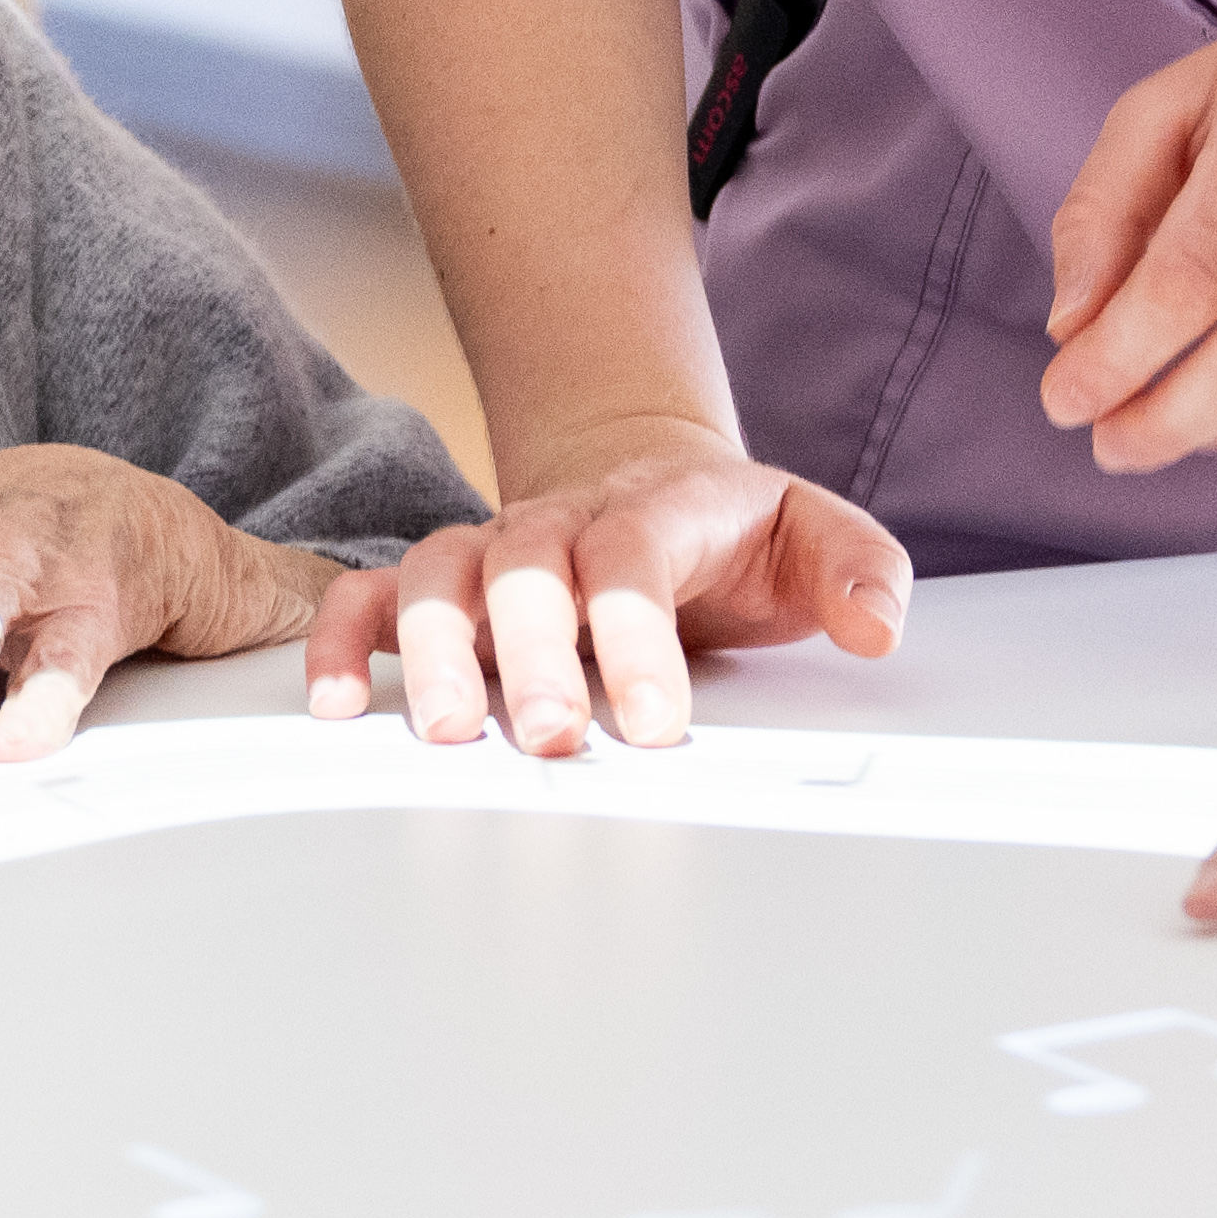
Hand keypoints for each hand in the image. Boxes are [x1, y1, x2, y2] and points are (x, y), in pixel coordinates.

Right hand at [302, 424, 909, 755]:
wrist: (648, 478)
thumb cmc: (732, 532)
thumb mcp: (815, 534)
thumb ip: (857, 570)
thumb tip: (878, 627)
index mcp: (656, 509)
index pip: (633, 558)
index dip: (637, 637)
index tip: (657, 725)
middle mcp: (560, 524)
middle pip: (527, 568)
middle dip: (532, 655)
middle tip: (549, 738)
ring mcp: (493, 550)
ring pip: (438, 576)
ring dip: (431, 652)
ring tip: (443, 733)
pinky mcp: (443, 584)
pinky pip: (370, 595)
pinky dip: (341, 640)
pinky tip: (338, 705)